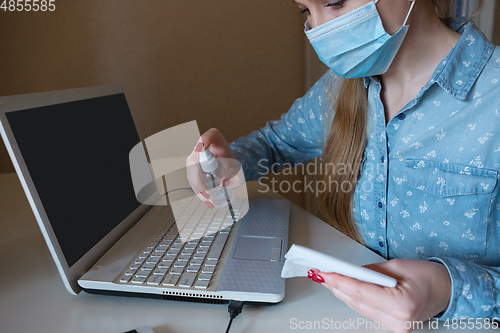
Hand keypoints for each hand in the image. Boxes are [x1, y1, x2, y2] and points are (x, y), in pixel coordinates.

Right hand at [186, 128, 243, 207]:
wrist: (227, 162)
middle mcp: (200, 146)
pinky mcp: (192, 167)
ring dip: (197, 188)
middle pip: (193, 161)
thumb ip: (232, 174)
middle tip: (207, 193)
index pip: (205, 138)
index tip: (200, 150)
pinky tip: (206, 200)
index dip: (201, 143)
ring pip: (190, 172)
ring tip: (209, 200)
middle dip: (197, 179)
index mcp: (213, 137)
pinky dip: (198, 190)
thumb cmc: (231, 161)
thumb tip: (223, 184)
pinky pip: (192, 178)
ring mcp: (194, 157)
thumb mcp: (236, 167)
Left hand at [308, 259, 451, 332]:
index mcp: (401, 305)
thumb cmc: (427, 276)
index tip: (323, 273)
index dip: (338, 282)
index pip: (360, 293)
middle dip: (336, 286)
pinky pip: (366, 311)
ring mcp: (395, 326)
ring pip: (358, 308)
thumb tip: (347, 272)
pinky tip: (343, 289)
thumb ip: (369, 272)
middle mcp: (397, 321)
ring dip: (342, 293)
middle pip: (356, 302)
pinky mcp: (392, 326)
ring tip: (327, 278)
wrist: (447, 289)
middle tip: (319, 273)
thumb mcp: (396, 266)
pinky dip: (354, 299)